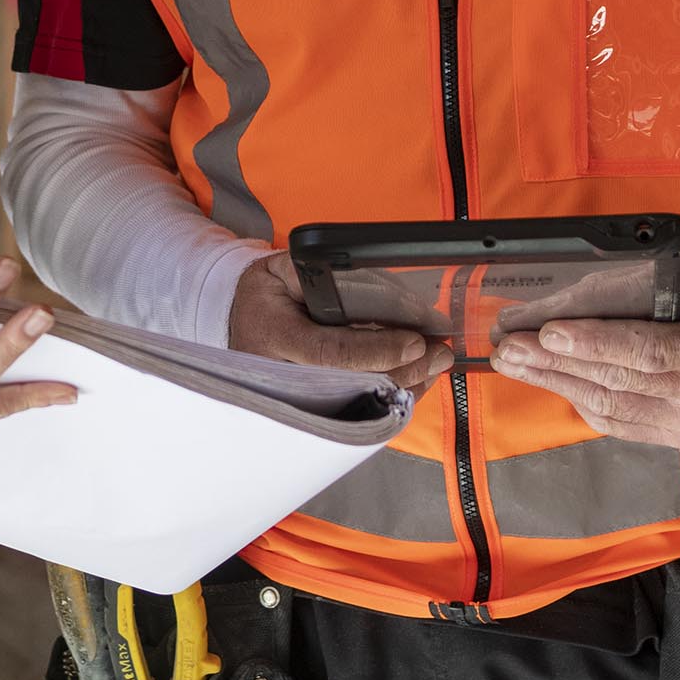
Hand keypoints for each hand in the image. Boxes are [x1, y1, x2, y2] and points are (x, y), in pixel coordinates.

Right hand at [227, 251, 450, 387]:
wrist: (240, 321)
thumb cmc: (266, 293)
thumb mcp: (282, 270)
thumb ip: (318, 275)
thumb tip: (370, 285)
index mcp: (274, 335)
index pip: (329, 351)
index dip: (375, 350)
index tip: (414, 342)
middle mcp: (282, 377)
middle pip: (351, 384)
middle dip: (402, 371)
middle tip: (438, 355)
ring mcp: (297, 399)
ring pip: (359, 403)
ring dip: (403, 386)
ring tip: (436, 365)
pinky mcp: (313, 408)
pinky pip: (358, 408)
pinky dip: (390, 395)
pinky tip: (416, 380)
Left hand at [489, 242, 679, 447]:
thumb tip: (622, 266)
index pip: (653, 352)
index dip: (598, 343)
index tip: (551, 331)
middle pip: (622, 381)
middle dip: (558, 362)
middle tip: (511, 345)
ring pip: (612, 406)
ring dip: (557, 382)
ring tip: (515, 362)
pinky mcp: (677, 436)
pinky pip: (618, 422)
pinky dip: (579, 400)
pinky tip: (550, 378)